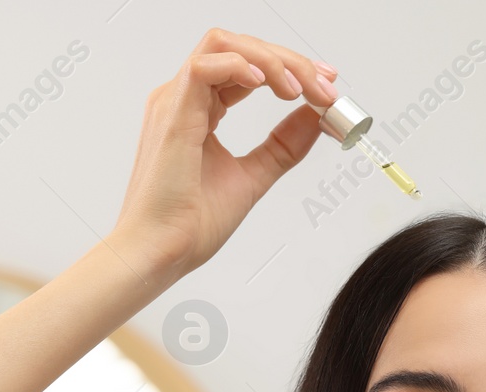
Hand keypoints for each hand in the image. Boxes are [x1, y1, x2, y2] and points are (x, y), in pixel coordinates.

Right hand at [110, 27, 338, 282]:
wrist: (160, 253)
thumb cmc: (189, 224)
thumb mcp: (253, 177)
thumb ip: (282, 146)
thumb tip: (314, 118)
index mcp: (199, 110)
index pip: (246, 68)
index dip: (289, 68)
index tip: (325, 87)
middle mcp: (184, 98)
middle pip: (240, 48)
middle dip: (290, 61)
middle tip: (325, 88)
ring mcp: (175, 102)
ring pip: (224, 45)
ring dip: (270, 60)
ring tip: (299, 90)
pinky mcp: (173, 114)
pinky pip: (205, 66)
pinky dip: (241, 66)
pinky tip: (269, 85)